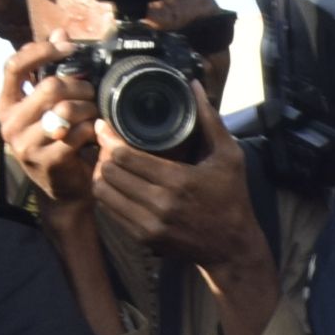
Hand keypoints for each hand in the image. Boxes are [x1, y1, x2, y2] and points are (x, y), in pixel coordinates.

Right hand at [0, 43, 93, 211]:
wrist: (64, 189)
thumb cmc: (57, 141)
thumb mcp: (48, 104)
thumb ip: (50, 69)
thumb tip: (59, 31)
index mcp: (6, 104)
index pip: (15, 65)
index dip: (42, 51)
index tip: (68, 47)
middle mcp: (9, 123)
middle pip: (49, 87)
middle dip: (79, 86)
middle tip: (92, 92)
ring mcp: (25, 144)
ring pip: (65, 109)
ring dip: (88, 108)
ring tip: (94, 114)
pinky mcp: (46, 161)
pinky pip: (77, 133)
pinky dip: (92, 130)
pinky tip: (94, 133)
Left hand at [94, 111, 271, 278]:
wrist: (233, 248)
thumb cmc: (232, 198)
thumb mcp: (229, 156)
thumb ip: (209, 120)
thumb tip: (193, 85)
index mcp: (178, 181)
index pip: (124, 156)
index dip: (108, 138)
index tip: (104, 126)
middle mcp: (160, 205)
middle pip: (110, 172)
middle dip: (103, 154)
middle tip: (105, 143)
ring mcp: (149, 225)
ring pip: (104, 194)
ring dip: (102, 175)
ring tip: (108, 163)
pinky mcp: (144, 239)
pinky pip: (111, 212)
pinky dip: (108, 195)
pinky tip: (115, 184)